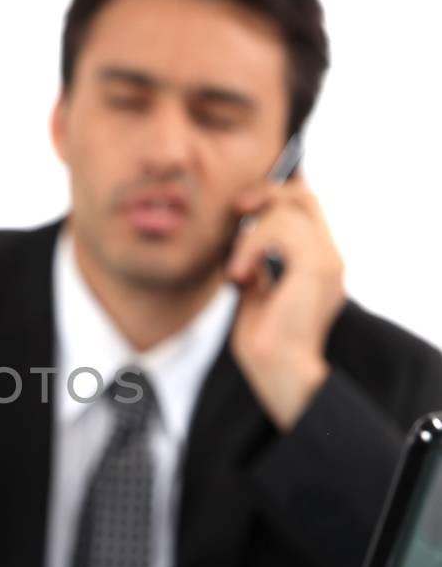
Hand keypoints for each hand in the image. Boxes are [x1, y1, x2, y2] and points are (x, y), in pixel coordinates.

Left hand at [227, 174, 344, 429]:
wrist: (279, 373)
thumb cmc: (265, 344)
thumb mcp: (257, 292)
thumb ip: (259, 264)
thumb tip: (244, 239)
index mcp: (319, 264)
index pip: (306, 208)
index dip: (274, 195)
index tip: (242, 208)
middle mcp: (330, 258)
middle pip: (304, 197)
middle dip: (266, 193)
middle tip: (238, 210)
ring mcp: (328, 261)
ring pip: (288, 210)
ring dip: (251, 237)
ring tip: (238, 273)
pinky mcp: (317, 267)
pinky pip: (281, 229)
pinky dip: (252, 246)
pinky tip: (242, 275)